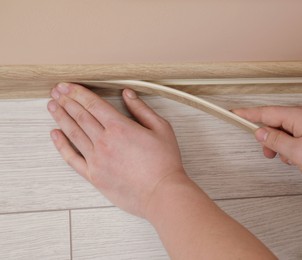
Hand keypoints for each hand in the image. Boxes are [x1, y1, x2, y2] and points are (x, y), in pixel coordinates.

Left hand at [48, 83, 185, 216]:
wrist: (161, 193)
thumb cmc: (165, 162)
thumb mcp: (161, 129)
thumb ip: (142, 109)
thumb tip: (127, 94)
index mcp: (120, 127)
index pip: (93, 104)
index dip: (78, 93)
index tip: (67, 86)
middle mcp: (104, 141)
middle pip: (80, 116)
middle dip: (66, 101)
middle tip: (56, 91)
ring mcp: (96, 159)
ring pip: (73, 133)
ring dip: (61, 117)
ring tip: (52, 106)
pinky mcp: (94, 176)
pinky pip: (72, 158)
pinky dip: (61, 145)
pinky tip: (55, 134)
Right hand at [232, 106, 301, 185]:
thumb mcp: (295, 151)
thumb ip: (274, 141)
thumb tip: (260, 133)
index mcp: (296, 116)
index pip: (264, 112)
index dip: (247, 114)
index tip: (233, 113)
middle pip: (274, 123)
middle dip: (267, 139)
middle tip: (267, 152)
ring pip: (284, 134)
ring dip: (281, 148)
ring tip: (288, 159)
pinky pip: (295, 141)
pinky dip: (292, 151)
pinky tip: (299, 160)